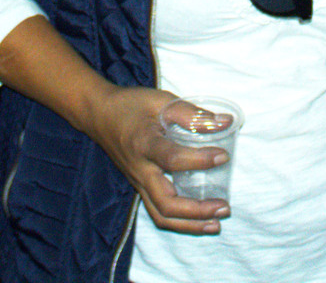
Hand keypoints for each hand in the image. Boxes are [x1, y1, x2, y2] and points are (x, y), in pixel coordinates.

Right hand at [85, 84, 231, 234]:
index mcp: (144, 144)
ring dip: (189, 224)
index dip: (200, 160)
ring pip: (160, 215)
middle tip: (224, 207)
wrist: (99, 115)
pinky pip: (157, 211)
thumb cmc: (132, 105)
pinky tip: (198, 219)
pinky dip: (179, 220)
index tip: (223, 156)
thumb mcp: (162, 101)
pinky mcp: (140, 187)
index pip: (172, 158)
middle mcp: (141, 170)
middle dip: (197, 211)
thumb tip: (226, 123)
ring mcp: (138, 182)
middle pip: (166, 203)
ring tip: (215, 224)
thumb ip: (193, 114)